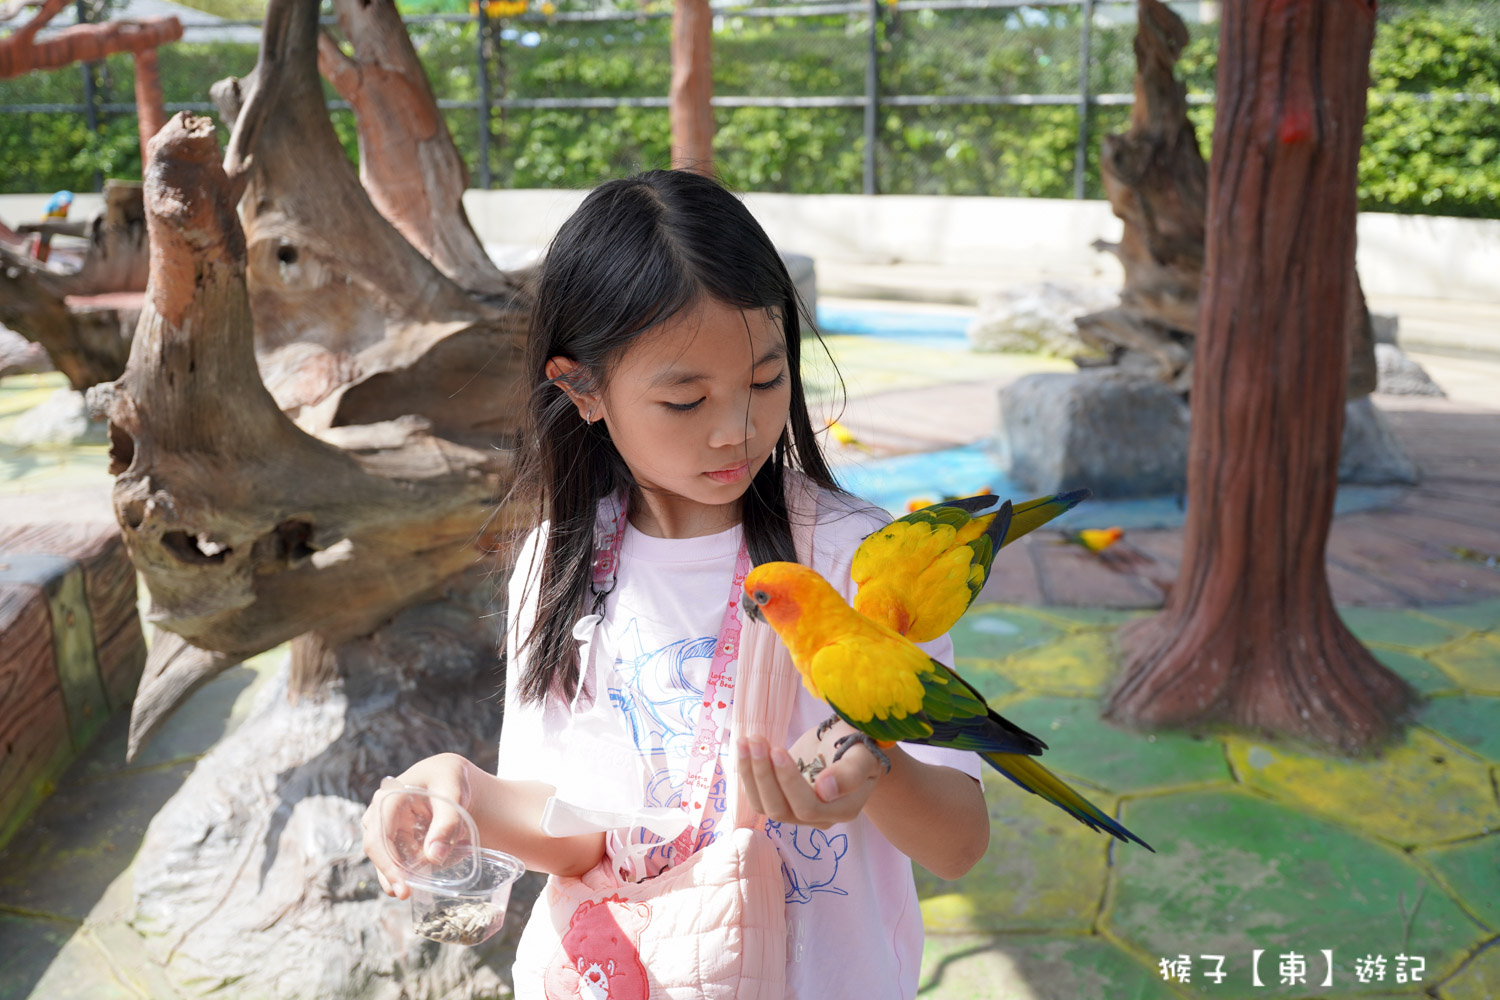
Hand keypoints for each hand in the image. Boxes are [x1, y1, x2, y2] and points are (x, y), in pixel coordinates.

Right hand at [361, 752, 474, 899]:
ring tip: (413, 891)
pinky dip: (409, 868)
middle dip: (389, 874)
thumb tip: (434, 856)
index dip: (387, 864)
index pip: (378, 836)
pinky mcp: (394, 836)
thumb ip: (447, 821)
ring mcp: (385, 825)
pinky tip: (424, 877)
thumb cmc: (449, 779)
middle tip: (406, 895)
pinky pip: (397, 857)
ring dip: (398, 874)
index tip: (402, 887)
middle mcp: (379, 812)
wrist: (448, 776)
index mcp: (388, 797)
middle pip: (377, 849)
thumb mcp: (454, 792)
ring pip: (385, 856)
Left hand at [737, 720, 888, 829]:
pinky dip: (747, 773)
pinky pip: (758, 796)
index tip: (778, 750)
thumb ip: (850, 774)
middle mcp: (819, 817)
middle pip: (781, 810)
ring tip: (748, 741)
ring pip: (764, 805)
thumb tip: (824, 791)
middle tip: (757, 741)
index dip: (789, 782)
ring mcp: (797, 810)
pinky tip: (744, 747)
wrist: (851, 744)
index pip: (809, 807)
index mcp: (843, 809)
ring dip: (751, 774)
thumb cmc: (862, 747)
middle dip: (764, 775)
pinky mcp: (781, 798)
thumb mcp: (863, 754)